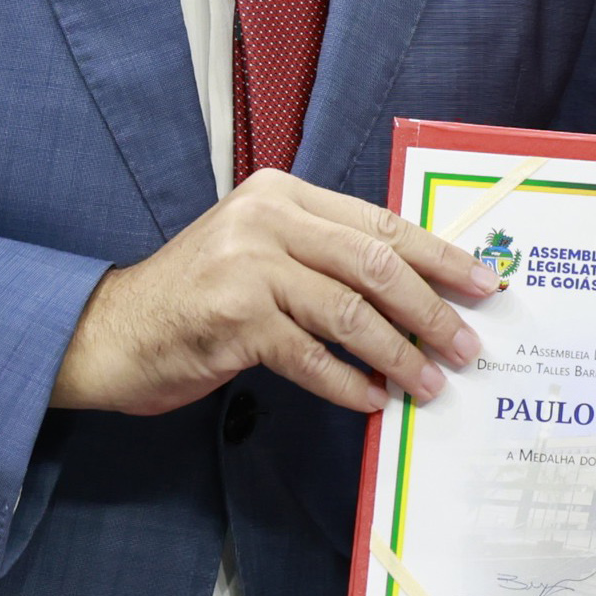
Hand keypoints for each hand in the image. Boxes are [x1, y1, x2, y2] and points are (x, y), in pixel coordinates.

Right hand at [51, 169, 494, 416]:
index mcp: (284, 195)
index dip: (441, 256)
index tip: (485, 284)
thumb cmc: (198, 297)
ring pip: (351, 312)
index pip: (382, 224)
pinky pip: (311, 356)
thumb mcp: (262, 252)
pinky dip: (348, 382)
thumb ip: (326, 255)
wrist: (110, 332)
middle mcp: (267, 221)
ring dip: (398, 354)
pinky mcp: (233, 320)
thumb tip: (416, 288)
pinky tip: (372, 400)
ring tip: (428, 383)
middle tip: (467, 345)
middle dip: (432, 309)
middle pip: (377, 264)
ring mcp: (247, 269)